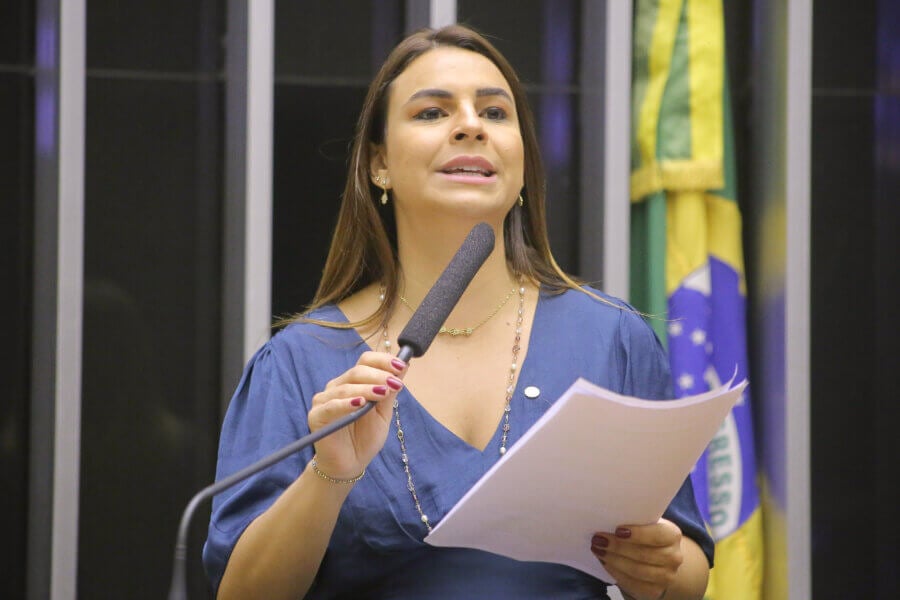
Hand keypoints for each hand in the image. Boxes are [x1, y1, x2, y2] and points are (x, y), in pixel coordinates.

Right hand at [307, 351, 406, 479]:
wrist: (350, 464)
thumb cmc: (365, 438)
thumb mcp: (383, 413)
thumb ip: (389, 391)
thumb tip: (403, 367)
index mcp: (353, 382)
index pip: (365, 361)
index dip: (383, 361)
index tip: (401, 366)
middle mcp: (337, 387)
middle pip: (357, 371)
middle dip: (379, 375)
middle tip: (394, 383)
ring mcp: (325, 400)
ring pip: (346, 387)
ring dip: (367, 388)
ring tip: (383, 393)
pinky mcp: (317, 416)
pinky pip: (331, 406)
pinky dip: (346, 403)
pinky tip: (360, 403)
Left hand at [591, 519, 683, 599]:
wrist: (658, 559)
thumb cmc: (646, 535)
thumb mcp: (645, 524)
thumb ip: (633, 521)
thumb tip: (609, 519)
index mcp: (672, 535)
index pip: (657, 535)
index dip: (638, 534)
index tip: (618, 530)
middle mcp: (674, 557)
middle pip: (643, 554)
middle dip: (618, 547)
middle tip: (598, 539)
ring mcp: (666, 576)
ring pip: (637, 570)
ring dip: (614, 560)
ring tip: (598, 550)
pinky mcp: (654, 590)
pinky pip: (632, 584)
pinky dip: (616, 573)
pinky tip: (605, 563)